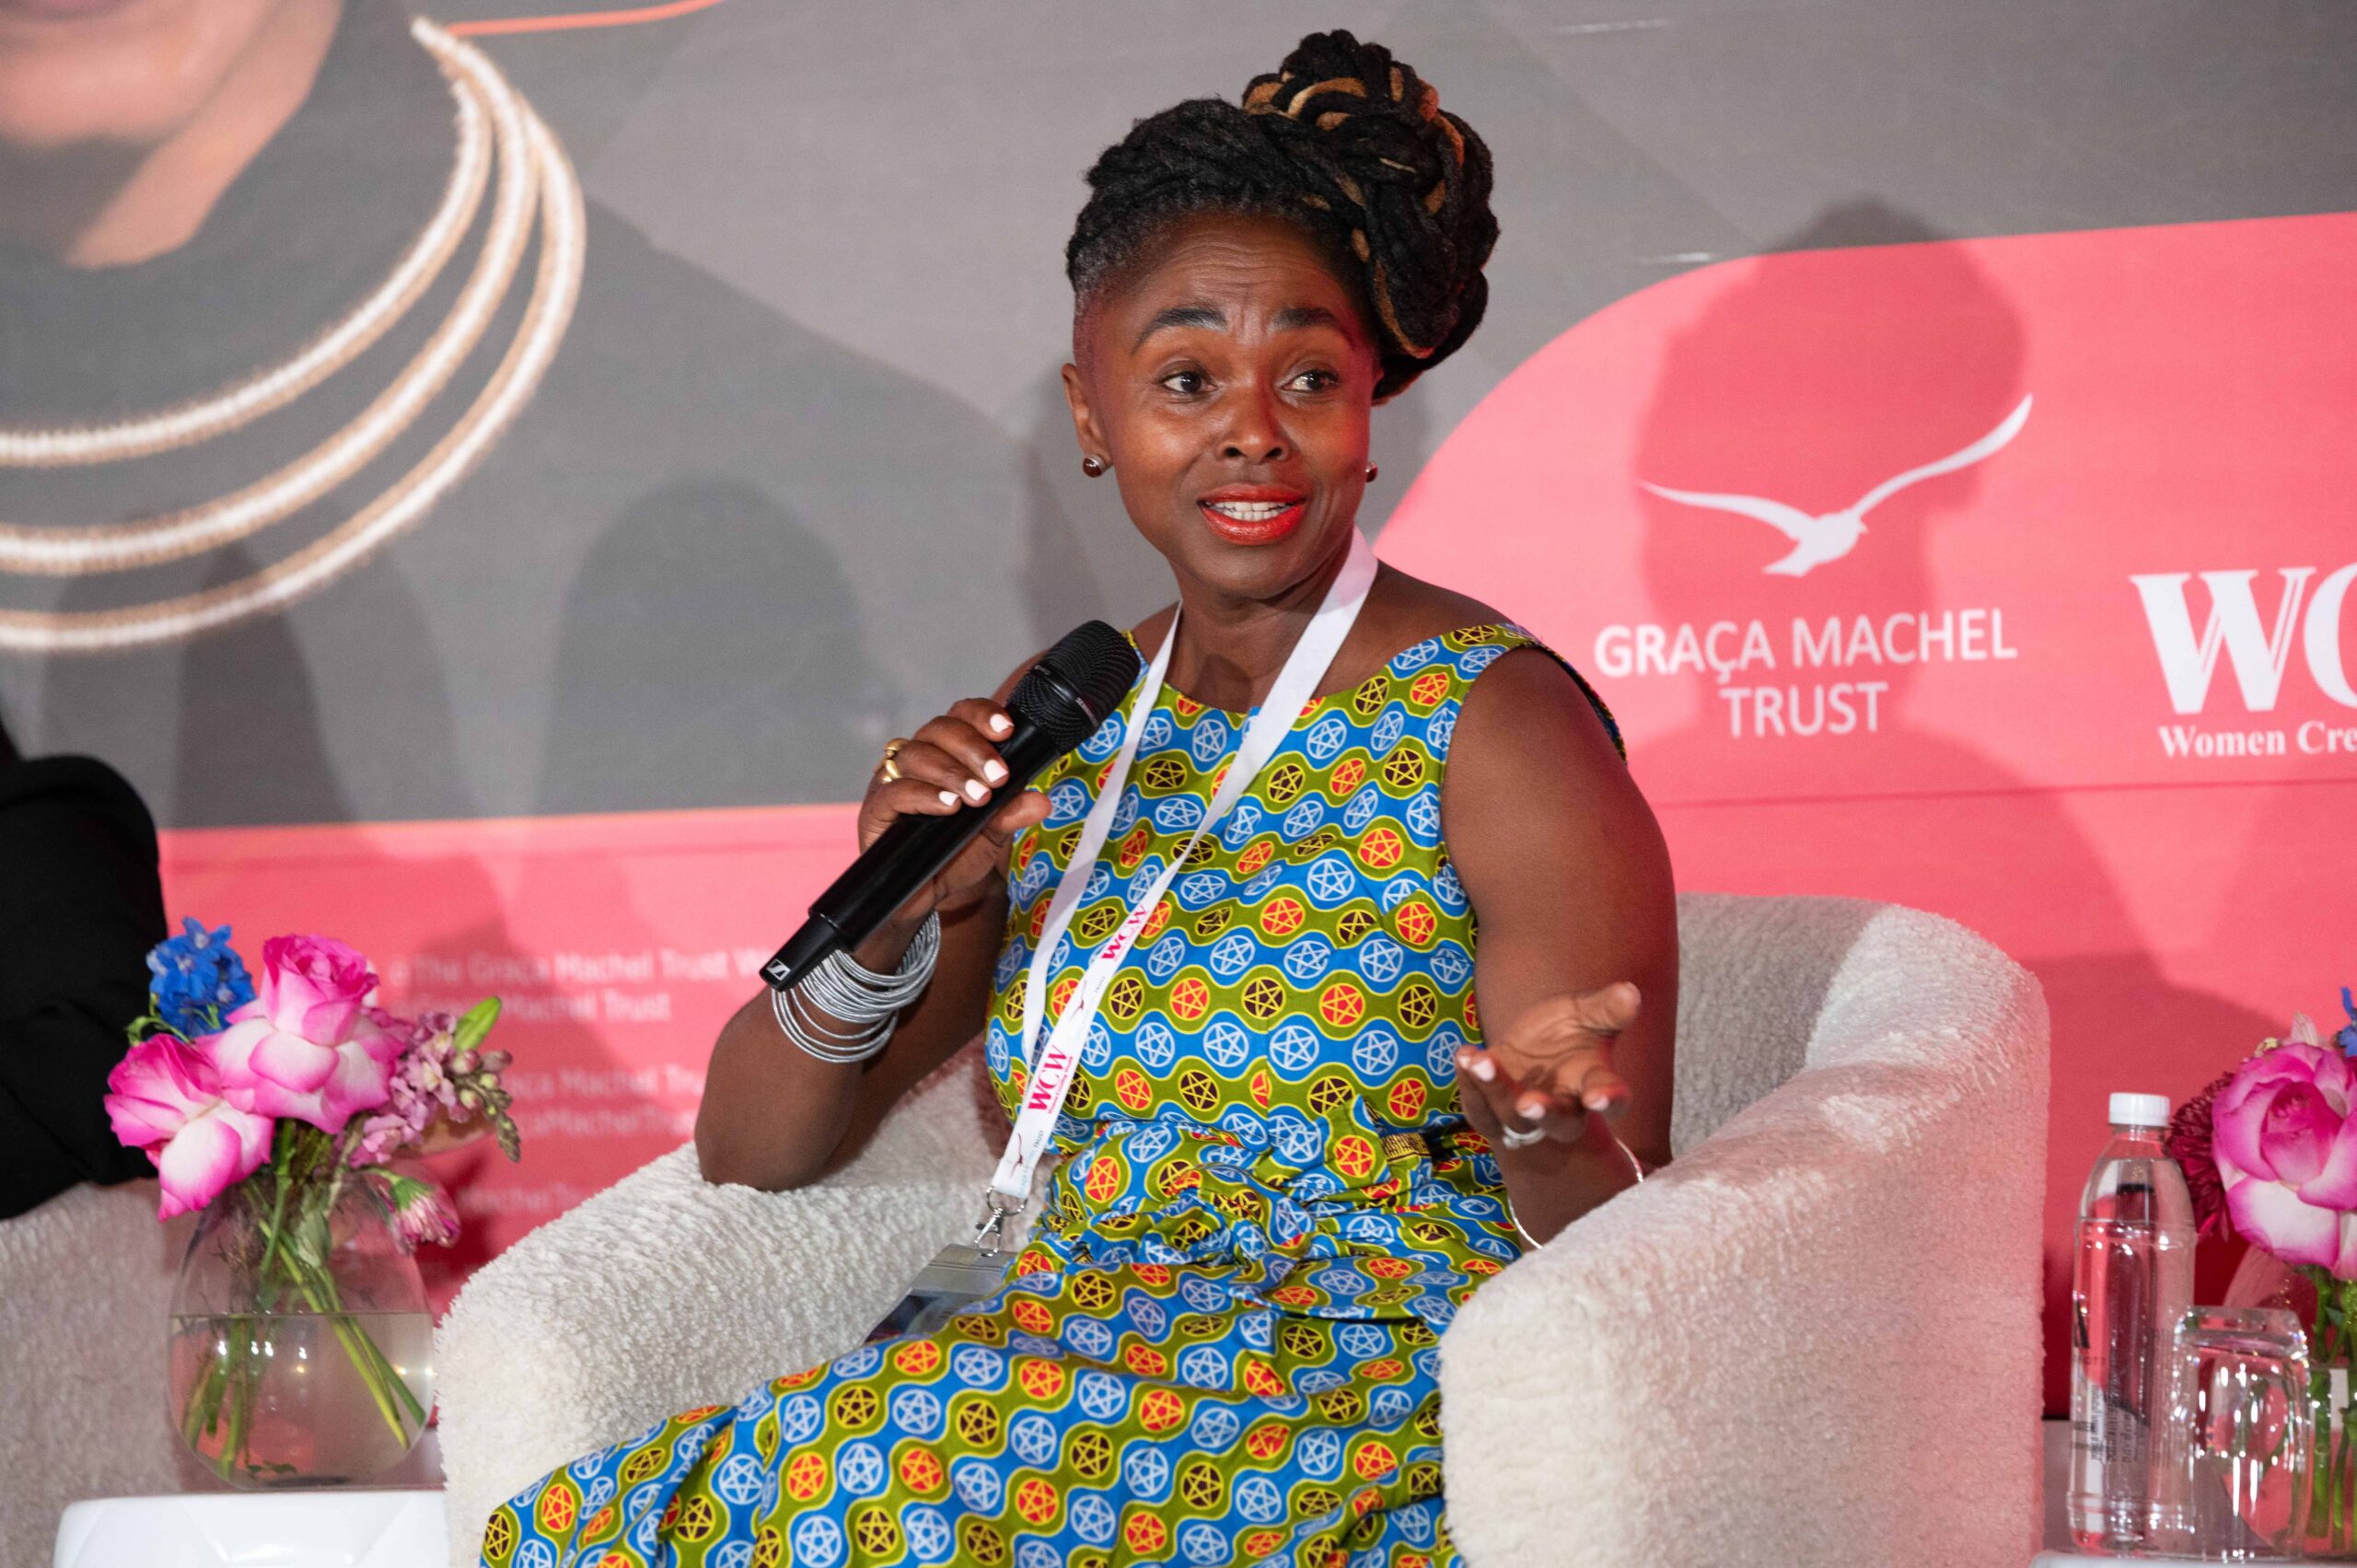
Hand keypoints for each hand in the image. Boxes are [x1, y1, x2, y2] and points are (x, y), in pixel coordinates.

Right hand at [856, 699, 1050, 925]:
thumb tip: (1041, 801)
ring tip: (979, 797)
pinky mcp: (875, 809)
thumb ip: (1012, 813)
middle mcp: (916, 759)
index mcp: (945, 752)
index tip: (1007, 730)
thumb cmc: (956, 854)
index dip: (981, 714)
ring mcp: (892, 781)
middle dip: (973, 749)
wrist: (926, 895)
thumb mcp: (992, 833)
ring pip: (917, 755)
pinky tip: (949, 806)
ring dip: (952, 772)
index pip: (960, 716)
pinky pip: (895, 791)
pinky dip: (925, 795)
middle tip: (999, 777)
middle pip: (938, 729)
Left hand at [1453, 982, 1639, 1149]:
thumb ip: (1606, 1009)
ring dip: (1495, 1091)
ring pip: (1512, 1118)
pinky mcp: (1492, 1113)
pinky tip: (1463, 1055)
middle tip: (1529, 1104)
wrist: (1533, 1048)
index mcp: (1595, 1085)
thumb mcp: (1586, 1014)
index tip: (1598, 1097)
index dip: (1607, 1099)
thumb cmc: (1569, 1032)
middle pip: (1560, 1123)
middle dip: (1544, 1113)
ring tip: (1481, 1060)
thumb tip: (1630, 992)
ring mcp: (1525, 1115)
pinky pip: (1478, 1109)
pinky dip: (1469, 1084)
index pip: (1610, 1099)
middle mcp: (1564, 1108)